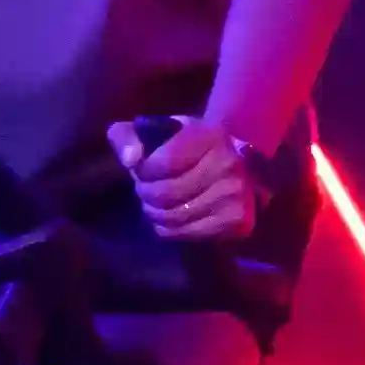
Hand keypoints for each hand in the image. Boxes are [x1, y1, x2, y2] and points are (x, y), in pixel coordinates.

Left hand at [119, 113, 257, 243]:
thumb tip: (131, 160)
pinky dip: (170, 229)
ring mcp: (235, 194)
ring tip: (155, 205)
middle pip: (167, 193)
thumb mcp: (155, 131)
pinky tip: (169, 219)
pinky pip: (188, 233)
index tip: (142, 170)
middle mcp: (227, 163)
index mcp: (208, 134)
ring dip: (156, 213)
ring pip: (175, 216)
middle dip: (146, 194)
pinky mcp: (236, 220)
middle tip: (145, 191)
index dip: (144, 171)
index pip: (163, 163)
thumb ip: (128, 136)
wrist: (229, 165)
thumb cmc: (186, 146)